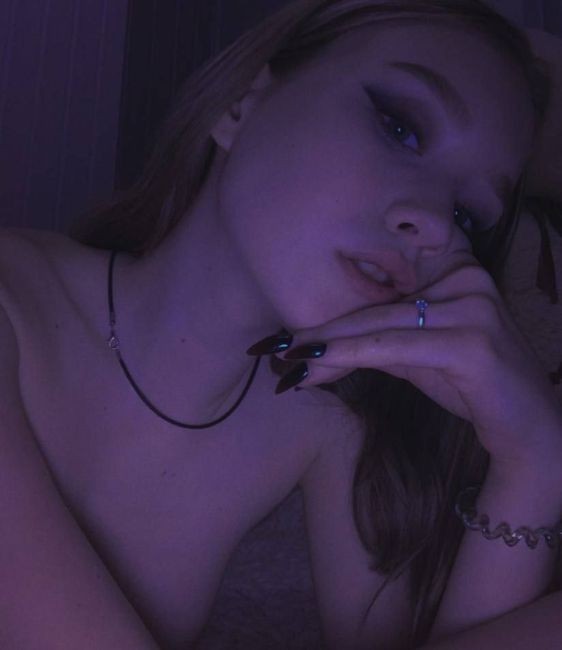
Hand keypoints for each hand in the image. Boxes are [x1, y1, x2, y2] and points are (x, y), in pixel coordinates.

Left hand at [276, 251, 561, 470]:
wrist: (530, 427)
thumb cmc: (471, 387)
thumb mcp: (413, 358)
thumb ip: (368, 346)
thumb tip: (307, 357)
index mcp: (454, 271)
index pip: (378, 291)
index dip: (329, 312)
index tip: (282, 334)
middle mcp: (466, 279)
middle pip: (373, 308)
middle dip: (318, 333)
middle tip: (269, 348)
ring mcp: (473, 307)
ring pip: (378, 325)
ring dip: (325, 347)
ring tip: (284, 361)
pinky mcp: (473, 340)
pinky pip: (396, 346)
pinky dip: (352, 355)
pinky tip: (316, 366)